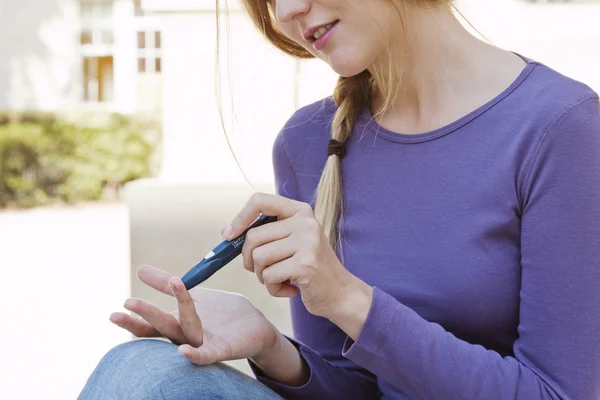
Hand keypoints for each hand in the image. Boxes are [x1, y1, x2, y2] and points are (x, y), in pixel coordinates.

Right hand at [110, 265, 281, 364]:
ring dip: (167, 319)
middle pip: (163, 326)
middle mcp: (187, 335)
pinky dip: (195, 354)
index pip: (152, 323)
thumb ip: (167, 285)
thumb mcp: (192, 295)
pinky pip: (207, 354)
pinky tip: (183, 352)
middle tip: (128, 303)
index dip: (135, 318)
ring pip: (183, 332)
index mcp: (178, 322)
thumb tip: (139, 270)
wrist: (255, 326)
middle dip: (146, 315)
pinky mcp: (223, 349)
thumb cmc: (222, 313)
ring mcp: (204, 343)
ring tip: (149, 306)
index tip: (116, 310)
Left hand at [223, 192, 372, 325]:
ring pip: (258, 258)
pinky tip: (290, 290)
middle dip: (249, 260)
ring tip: (281, 280)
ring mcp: (307, 242)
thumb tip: (227, 234)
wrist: (340, 293)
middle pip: (253, 236)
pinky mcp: (306, 264)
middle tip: (263, 272)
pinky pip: (269, 276)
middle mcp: (305, 222)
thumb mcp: (292, 242)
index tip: (229, 236)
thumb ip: (267, 234)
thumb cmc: (309, 269)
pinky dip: (273, 289)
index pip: (260, 201)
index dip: (240, 218)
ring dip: (263, 277)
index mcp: (300, 211)